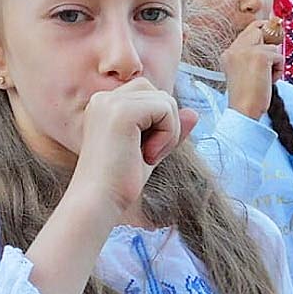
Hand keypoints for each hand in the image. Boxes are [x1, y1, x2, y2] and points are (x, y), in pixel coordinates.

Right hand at [70, 78, 198, 215]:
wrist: (99, 200)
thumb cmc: (120, 181)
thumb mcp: (150, 150)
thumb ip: (169, 129)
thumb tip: (194, 112)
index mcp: (103, 104)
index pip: (147, 95)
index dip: (157, 122)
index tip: (143, 151)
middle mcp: (103, 98)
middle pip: (158, 92)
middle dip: (166, 122)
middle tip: (149, 154)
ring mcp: (110, 102)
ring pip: (165, 100)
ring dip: (168, 131)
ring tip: (148, 155)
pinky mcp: (122, 111)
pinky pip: (166, 109)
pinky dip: (168, 134)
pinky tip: (148, 155)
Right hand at [220, 21, 282, 118]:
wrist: (243, 109)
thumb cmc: (245, 97)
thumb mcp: (243, 72)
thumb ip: (251, 57)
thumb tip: (272, 46)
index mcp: (228, 53)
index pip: (249, 31)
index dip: (262, 32)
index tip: (271, 39)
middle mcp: (235, 49)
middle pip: (260, 29)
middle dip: (271, 40)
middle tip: (272, 58)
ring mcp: (247, 51)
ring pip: (272, 47)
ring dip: (274, 63)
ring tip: (265, 78)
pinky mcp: (260, 56)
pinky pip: (279, 57)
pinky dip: (278, 70)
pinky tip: (268, 81)